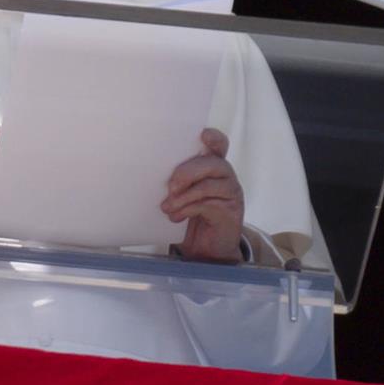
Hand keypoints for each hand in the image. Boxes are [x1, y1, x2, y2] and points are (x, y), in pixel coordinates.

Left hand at [163, 127, 243, 262]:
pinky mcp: (230, 212)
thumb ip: (178, 181)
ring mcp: (231, 194)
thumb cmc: (193, 217)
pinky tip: (176, 217)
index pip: (219, 146)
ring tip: (167, 207)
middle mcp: (226, 176)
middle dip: (186, 172)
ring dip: (183, 196)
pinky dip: (187, 209)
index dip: (214, 138)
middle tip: (170, 187)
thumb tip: (152, 174)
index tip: (203, 134)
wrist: (208, 250)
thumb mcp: (183, 194)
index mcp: (214, 167)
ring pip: (208, 185)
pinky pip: (207, 204)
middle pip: (212, 163)